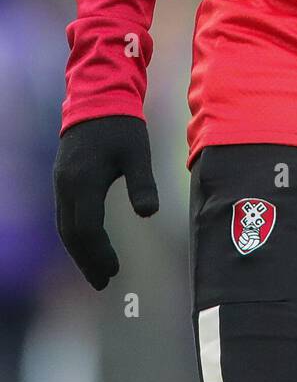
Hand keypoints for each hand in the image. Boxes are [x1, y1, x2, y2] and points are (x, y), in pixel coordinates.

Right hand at [53, 115, 159, 289]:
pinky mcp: (63, 179)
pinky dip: (76, 235)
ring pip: (65, 226)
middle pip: (71, 234)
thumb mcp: (137, 153)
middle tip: (103, 283)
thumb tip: (149, 215)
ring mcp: (61, 183)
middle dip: (87, 261)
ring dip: (80, 251)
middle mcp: (66, 186)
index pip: (87, 229)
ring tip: (96, 271)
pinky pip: (65, 215)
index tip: (114, 272)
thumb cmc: (121, 126)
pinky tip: (89, 243)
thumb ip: (142, 184)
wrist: (97, 98)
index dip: (99, 254)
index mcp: (84, 182)